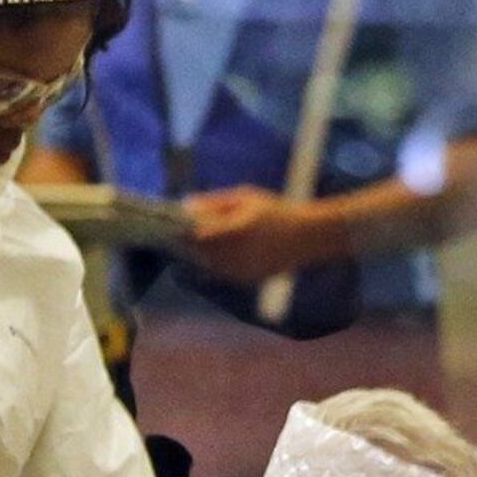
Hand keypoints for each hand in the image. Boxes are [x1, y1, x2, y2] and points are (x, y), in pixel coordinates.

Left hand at [177, 187, 343, 283]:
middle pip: (198, 251)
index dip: (179, 231)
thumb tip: (185, 206)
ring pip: (207, 264)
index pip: (196, 234)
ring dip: (196, 253)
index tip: (166, 223)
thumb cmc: (277, 211)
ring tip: (187, 241)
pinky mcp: (248, 279)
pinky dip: (211, 262)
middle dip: (184, 242)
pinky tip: (209, 252)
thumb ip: (215, 202)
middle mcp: (238, 253)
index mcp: (237, 230)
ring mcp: (243, 269)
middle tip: (170, 232)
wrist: (310, 237)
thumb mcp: (246, 197)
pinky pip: (220, 272)